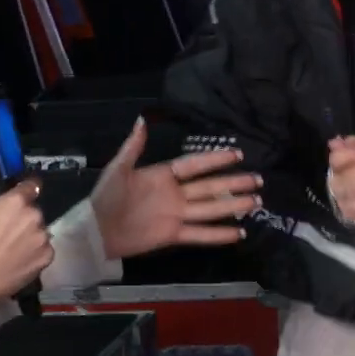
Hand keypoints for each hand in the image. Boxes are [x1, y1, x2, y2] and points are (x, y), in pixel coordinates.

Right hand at [0, 181, 55, 301]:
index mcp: (16, 201)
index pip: (32, 185)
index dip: (26, 189)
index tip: (21, 194)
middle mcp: (35, 216)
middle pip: (34, 210)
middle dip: (24, 215)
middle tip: (9, 227)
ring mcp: (44, 237)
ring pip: (40, 230)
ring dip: (31, 233)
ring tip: (14, 245)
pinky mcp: (48, 257)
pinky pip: (44, 248)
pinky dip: (36, 250)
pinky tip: (21, 257)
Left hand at [90, 118, 262, 258]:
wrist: (95, 231)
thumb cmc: (105, 197)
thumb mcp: (118, 169)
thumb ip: (133, 147)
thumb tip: (142, 120)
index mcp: (163, 175)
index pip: (195, 165)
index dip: (215, 159)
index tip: (238, 155)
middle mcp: (175, 194)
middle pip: (211, 187)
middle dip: (234, 183)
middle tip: (258, 180)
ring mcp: (176, 215)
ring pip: (211, 209)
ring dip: (233, 206)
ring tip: (256, 203)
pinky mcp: (174, 235)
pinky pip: (200, 234)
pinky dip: (219, 234)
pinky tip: (239, 232)